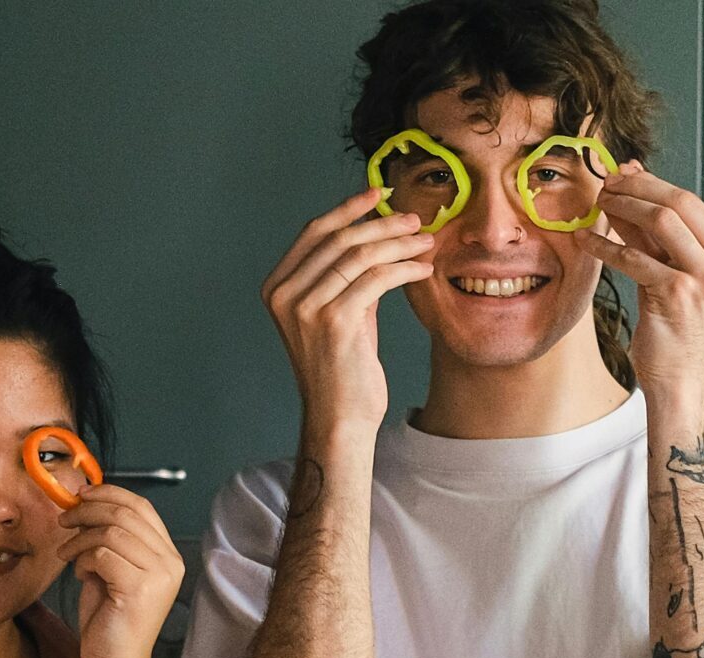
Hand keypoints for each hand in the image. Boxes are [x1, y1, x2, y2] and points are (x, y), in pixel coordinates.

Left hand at [56, 484, 186, 657]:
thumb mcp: (110, 570)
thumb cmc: (109, 622)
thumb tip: (86, 504)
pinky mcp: (141, 589)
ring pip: (112, 532)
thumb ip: (107, 539)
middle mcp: (169, 563)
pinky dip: (83, 559)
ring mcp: (159, 576)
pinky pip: (103, 555)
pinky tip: (80, 574)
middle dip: (88, 510)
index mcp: (167, 556)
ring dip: (80, 538)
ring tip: (67, 554)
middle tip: (64, 519)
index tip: (82, 495)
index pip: (142, 507)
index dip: (110, 493)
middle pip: (126, 513)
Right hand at [261, 187, 436, 431]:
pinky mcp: (334, 321)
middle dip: (381, 223)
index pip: (314, 232)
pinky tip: (423, 270)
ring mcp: (305, 307)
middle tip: (415, 219)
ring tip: (425, 242)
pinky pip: (376, 278)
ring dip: (398, 243)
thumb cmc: (343, 367)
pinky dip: (404, 269)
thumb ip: (346, 274)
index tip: (379, 194)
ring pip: (360, 255)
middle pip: (338, 238)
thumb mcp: (339, 311)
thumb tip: (376, 231)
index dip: (348, 208)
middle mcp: (285, 294)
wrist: (339, 418)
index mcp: (277, 286)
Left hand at [579, 164, 703, 403]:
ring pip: (660, 220)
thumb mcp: (676, 271)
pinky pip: (634, 256)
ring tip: (598, 204)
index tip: (624, 176)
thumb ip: (657, 233)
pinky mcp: (678, 293)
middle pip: (679, 202)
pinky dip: (605, 245)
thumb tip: (631, 181)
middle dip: (637, 187)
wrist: (683, 379)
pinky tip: (586, 241)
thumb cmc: (680, 328)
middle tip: (607, 184)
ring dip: (622, 207)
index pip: (692, 202)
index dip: (652, 183)